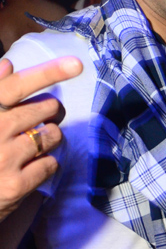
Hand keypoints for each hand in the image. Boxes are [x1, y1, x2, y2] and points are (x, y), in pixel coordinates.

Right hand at [0, 56, 81, 221]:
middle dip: (53, 111)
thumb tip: (7, 65)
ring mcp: (4, 159)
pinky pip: (51, 164)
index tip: (75, 64)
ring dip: (51, 137)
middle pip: (46, 109)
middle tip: (47, 116)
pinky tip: (32, 167)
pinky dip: (47, 164)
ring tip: (35, 143)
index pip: (15, 86)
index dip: (47, 72)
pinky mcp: (15, 185)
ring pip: (52, 135)